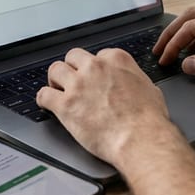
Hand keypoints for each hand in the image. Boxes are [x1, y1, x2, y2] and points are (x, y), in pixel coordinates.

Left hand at [36, 47, 176, 165]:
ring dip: (55, 80)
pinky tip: (46, 104)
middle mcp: (95, 68)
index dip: (95, 68)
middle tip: (73, 81)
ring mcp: (78, 85)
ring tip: (57, 90)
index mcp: (117, 60)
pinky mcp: (65, 105)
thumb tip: (133, 85)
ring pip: (55, 70)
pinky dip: (43, 100)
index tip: (94, 78)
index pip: (99, 55)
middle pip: (73, 57)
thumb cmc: (149, 120)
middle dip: (72, 68)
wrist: (140, 139)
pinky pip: (44, 95)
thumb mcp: (150, 89)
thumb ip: (135, 81)